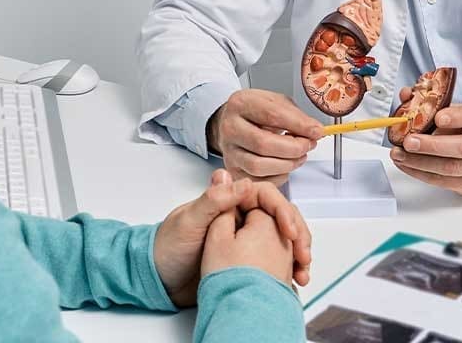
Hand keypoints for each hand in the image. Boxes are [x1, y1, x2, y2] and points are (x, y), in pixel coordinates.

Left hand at [154, 169, 311, 305]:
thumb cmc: (166, 247)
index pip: (265, 196)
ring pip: (281, 238)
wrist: (157, 279)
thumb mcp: (188, 221)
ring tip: (302, 273)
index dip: (282, 211)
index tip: (290, 232)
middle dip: (297, 233)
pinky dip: (288, 267)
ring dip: (297, 253)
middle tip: (304, 256)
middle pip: (279, 216)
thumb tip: (242, 182)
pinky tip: (293, 279)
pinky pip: (275, 258)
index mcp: (227, 200)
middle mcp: (238, 215)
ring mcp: (244, 237)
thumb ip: (213, 200)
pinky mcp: (246, 257)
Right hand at [206, 89, 323, 184]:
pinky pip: (258, 180)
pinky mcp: (233, 169)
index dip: (298, 125)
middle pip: (263, 144)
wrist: (234, 122)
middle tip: (308, 145)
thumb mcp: (276, 102)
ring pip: (259, 166)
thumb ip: (296, 116)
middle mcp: (230, 127)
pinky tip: (284, 164)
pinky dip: (278, 176)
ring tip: (299, 156)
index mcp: (241, 104)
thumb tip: (315, 131)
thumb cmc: (256, 112)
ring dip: (287, 164)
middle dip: (294, 148)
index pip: (272, 115)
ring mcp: (229, 150)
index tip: (317, 131)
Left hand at [389, 90, 461, 195]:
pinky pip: (444, 181)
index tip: (438, 117)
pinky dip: (420, 173)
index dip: (458, 117)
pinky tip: (406, 164)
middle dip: (432, 146)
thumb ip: (430, 101)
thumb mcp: (455, 108)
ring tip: (400, 154)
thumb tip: (406, 94)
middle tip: (409, 141)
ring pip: (452, 168)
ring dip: (420, 162)